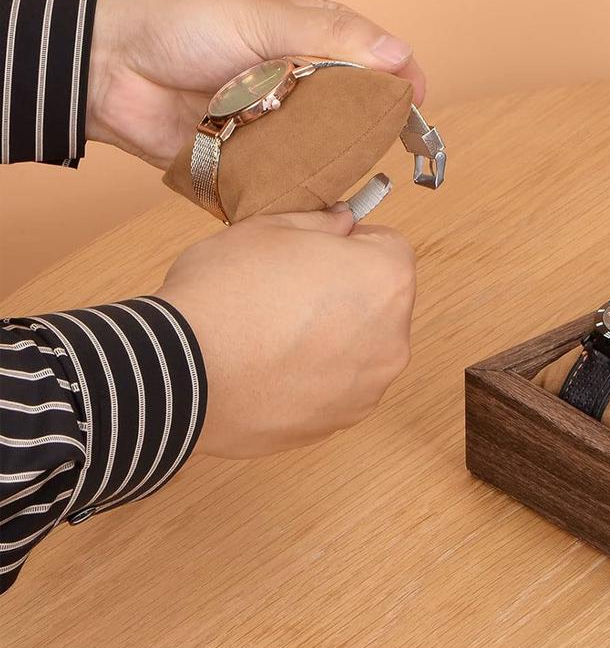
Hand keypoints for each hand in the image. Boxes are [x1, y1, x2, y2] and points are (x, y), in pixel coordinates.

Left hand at [87, 0, 425, 168]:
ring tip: (340, 167)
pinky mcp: (252, 165)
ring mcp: (277, 127)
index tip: (415, 102)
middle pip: (357, 113)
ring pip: (327, 153)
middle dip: (371, 128)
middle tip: (378, 141)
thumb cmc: (183, 23)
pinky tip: (313, 196)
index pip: (374, 59)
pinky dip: (300, 191)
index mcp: (311, 39)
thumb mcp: (263, 16)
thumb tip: (400, 54)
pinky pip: (287, 184)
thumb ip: (333, 36)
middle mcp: (301, 85)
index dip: (400, 79)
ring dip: (335, 161)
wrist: (108, 68)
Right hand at [157, 204, 415, 457]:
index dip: (351, 244)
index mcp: (388, 279)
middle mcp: (393, 338)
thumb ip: (320, 223)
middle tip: (288, 292)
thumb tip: (342, 224)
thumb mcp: (270, 228)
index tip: (315, 252)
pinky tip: (267, 371)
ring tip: (272, 336)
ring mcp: (368, 387)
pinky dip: (312, 379)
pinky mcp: (336, 423)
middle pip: (378, 302)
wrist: (178, 372)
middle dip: (345, 293)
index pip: (389, 247)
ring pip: (358, 349)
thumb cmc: (227, 291)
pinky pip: (334, 389)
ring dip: (331, 340)